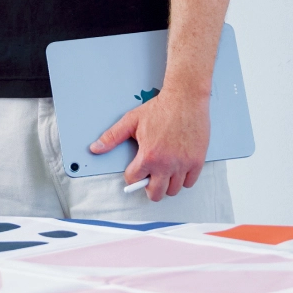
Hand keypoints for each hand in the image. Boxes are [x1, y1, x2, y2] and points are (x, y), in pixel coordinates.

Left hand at [89, 89, 209, 201]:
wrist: (185, 98)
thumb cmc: (159, 108)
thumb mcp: (131, 121)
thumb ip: (112, 137)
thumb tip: (95, 148)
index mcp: (148, 156)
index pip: (134, 180)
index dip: (132, 176)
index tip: (135, 170)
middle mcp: (167, 164)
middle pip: (156, 194)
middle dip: (149, 188)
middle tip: (149, 177)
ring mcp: (183, 164)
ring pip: (173, 190)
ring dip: (166, 184)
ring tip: (163, 171)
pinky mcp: (197, 161)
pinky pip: (190, 183)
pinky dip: (183, 179)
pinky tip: (177, 168)